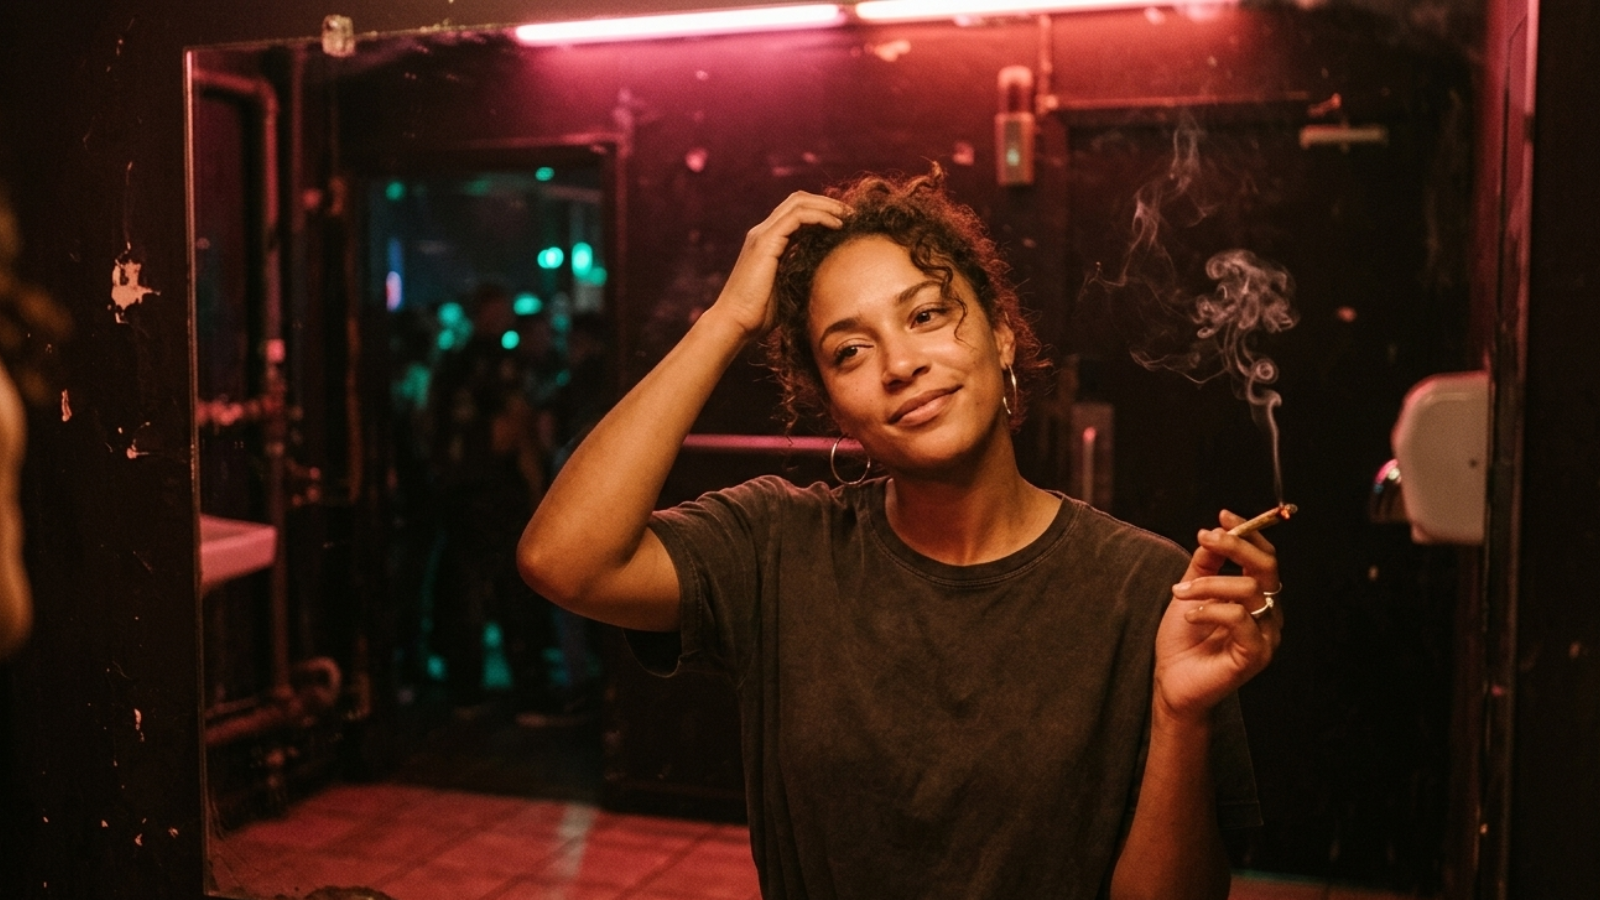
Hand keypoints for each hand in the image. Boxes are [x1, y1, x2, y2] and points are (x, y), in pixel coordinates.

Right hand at [711, 191, 848, 337]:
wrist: (735, 322)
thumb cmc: (760, 314)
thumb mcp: (787, 288)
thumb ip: (800, 274)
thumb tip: (828, 275)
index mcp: (768, 241)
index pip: (796, 212)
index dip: (822, 211)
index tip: (846, 221)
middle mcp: (763, 232)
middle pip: (798, 200)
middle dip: (827, 203)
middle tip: (852, 213)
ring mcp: (762, 235)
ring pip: (798, 203)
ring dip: (827, 206)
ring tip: (849, 215)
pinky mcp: (765, 242)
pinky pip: (797, 217)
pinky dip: (820, 216)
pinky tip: (837, 226)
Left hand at [1153, 509, 1282, 721]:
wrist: (1171, 682)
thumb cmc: (1183, 641)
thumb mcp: (1190, 592)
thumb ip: (1205, 565)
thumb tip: (1214, 532)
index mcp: (1257, 598)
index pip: (1265, 557)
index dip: (1248, 532)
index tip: (1222, 516)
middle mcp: (1269, 614)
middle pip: (1268, 567)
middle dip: (1236, 546)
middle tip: (1206, 539)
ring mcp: (1266, 636)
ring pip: (1249, 589)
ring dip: (1208, 583)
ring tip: (1180, 593)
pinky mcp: (1256, 655)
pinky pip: (1240, 618)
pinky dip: (1210, 610)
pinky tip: (1189, 615)